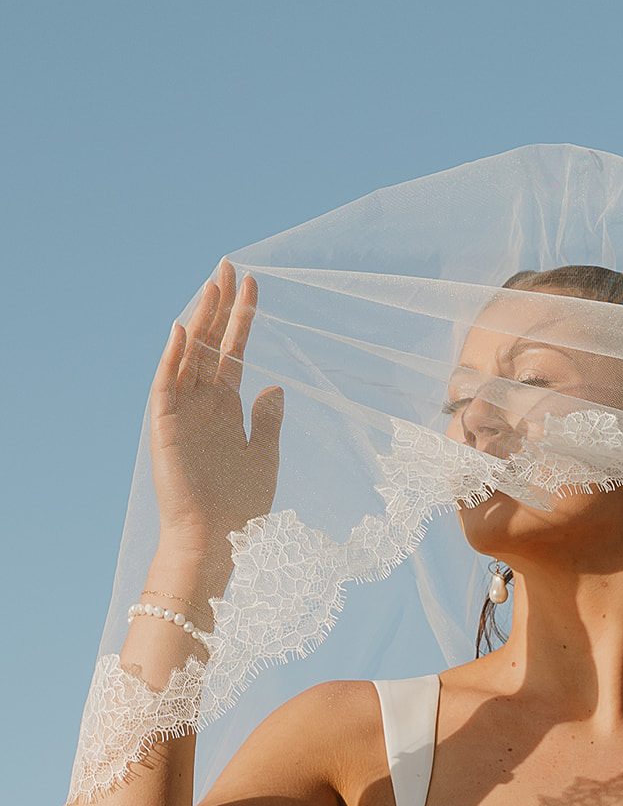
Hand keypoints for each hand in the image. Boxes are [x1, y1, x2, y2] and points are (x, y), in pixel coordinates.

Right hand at [150, 261, 282, 568]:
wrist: (216, 540)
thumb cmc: (241, 506)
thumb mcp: (265, 457)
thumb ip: (268, 421)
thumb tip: (275, 384)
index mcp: (227, 406)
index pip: (234, 350)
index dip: (243, 318)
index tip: (253, 283)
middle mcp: (203, 403)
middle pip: (211, 343)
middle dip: (220, 306)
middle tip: (228, 265)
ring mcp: (182, 412)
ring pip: (190, 355)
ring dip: (199, 320)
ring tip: (211, 284)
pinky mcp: (165, 427)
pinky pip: (167, 386)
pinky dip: (173, 359)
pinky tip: (184, 330)